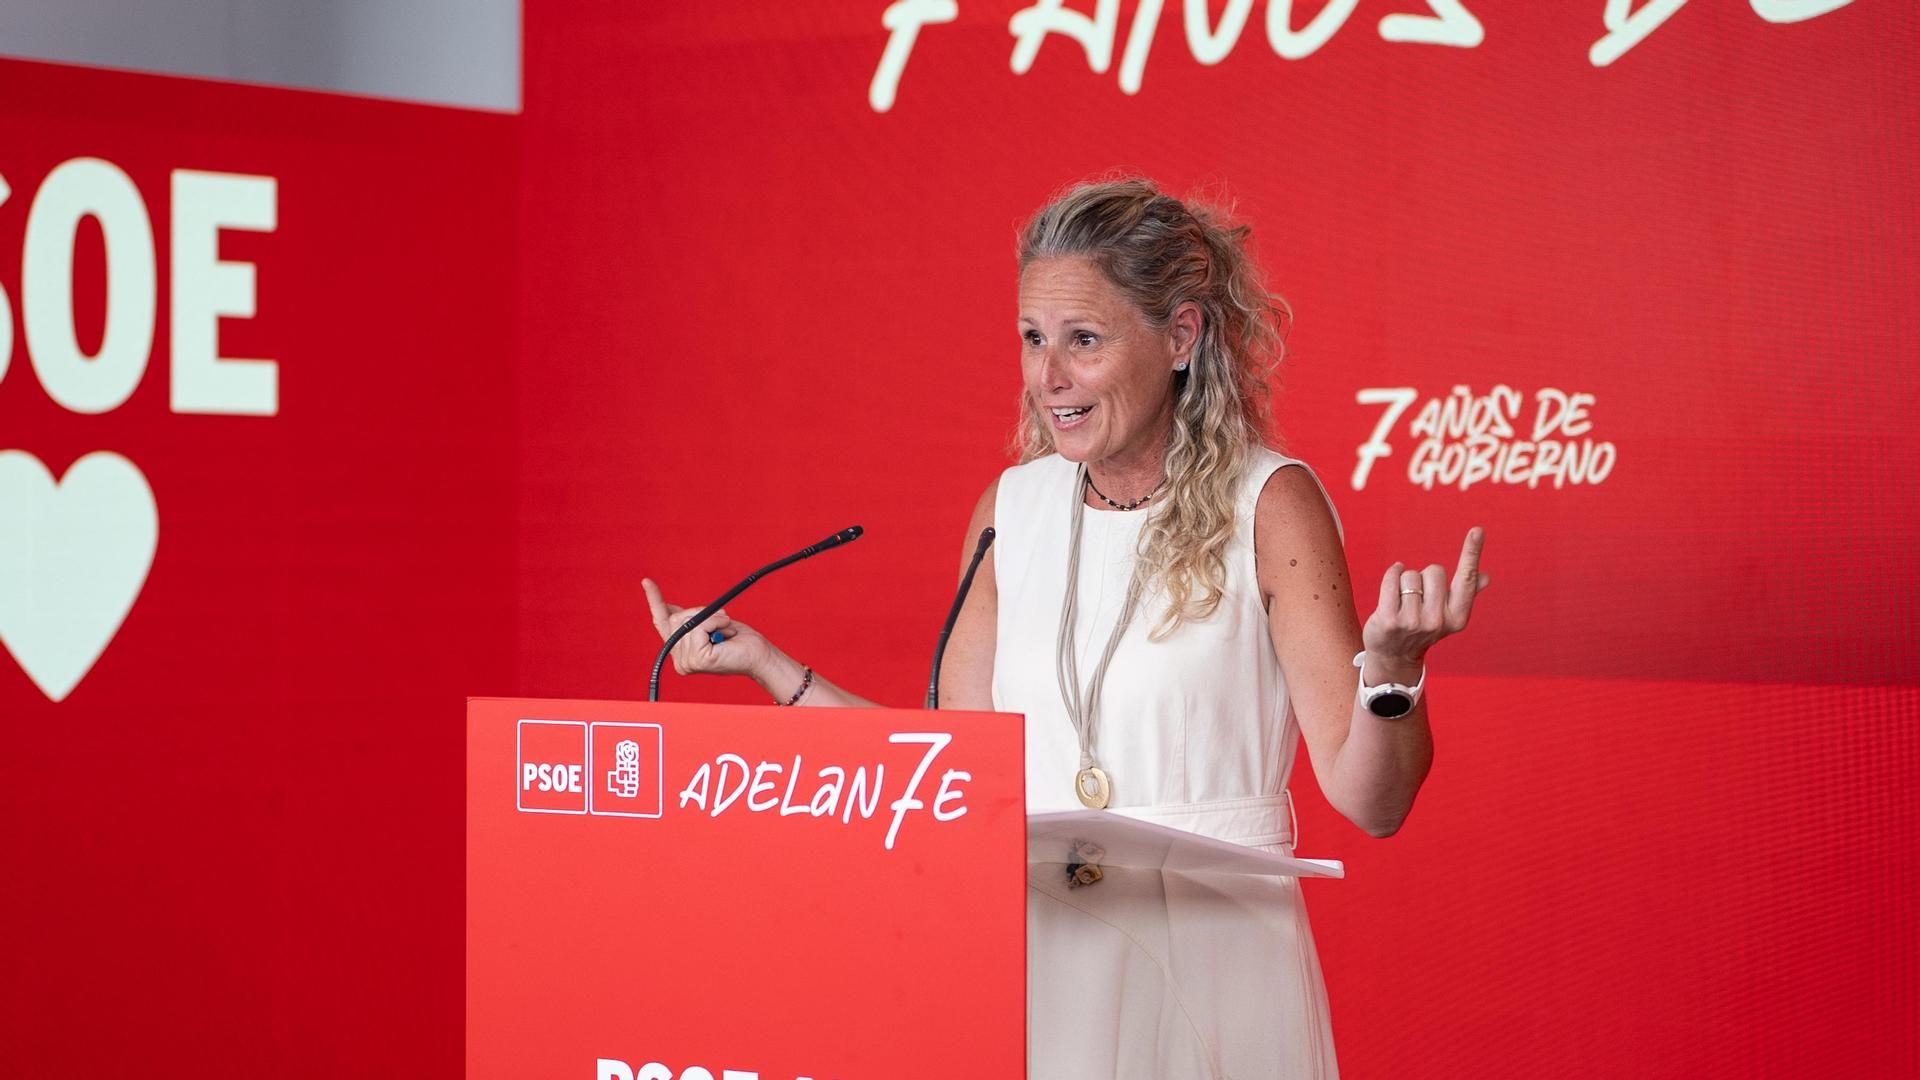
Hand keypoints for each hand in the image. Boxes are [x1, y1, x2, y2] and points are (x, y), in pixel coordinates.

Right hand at [642, 578, 773, 679]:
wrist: (758, 655)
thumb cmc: (738, 640)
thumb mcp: (709, 624)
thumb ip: (688, 620)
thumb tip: (668, 609)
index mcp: (680, 652)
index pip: (661, 623)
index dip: (654, 600)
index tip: (646, 581)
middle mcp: (680, 660)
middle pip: (676, 618)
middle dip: (701, 612)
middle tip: (722, 619)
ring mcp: (687, 662)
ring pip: (690, 622)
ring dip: (713, 619)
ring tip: (726, 630)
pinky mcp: (699, 659)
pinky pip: (700, 626)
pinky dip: (715, 622)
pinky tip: (726, 633)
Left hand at [1362, 528, 1488, 678]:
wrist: (1394, 657)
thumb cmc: (1422, 628)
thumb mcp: (1447, 615)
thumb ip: (1465, 594)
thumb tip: (1486, 577)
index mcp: (1457, 617)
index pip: (1466, 579)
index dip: (1472, 552)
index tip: (1477, 530)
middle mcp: (1438, 621)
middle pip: (1434, 570)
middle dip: (1425, 577)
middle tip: (1418, 599)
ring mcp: (1413, 622)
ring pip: (1411, 574)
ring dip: (1405, 582)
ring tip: (1403, 603)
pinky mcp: (1390, 620)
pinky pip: (1391, 578)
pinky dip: (1391, 576)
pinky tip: (1391, 591)